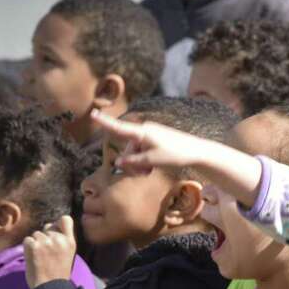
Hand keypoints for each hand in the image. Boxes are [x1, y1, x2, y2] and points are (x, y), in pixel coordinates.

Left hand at [23, 215, 76, 288]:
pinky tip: (33, 258)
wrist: (49, 288)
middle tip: (46, 252)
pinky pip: (27, 240)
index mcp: (70, 242)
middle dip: (44, 237)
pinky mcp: (34, 246)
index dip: (58, 223)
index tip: (55, 231)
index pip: (65, 219)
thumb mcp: (68, 254)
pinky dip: (27, 248)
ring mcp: (46, 242)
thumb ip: (62, 241)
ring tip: (40, 257)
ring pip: (36, 234)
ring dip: (35, 243)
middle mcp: (59, 239)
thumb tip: (50, 229)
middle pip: (48, 227)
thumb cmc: (58, 274)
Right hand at [91, 111, 211, 175]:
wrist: (196, 151)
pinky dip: (144, 159)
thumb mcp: (152, 161)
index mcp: (142, 132)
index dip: (105, 122)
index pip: (119, 128)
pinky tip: (152, 168)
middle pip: (127, 148)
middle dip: (130, 162)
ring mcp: (150, 134)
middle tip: (142, 175)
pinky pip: (143, 150)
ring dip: (138, 163)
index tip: (92, 113)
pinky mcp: (155, 139)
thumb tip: (117, 162)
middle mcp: (144, 130)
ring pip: (135, 151)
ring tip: (149, 172)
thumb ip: (134, 161)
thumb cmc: (175, 154)